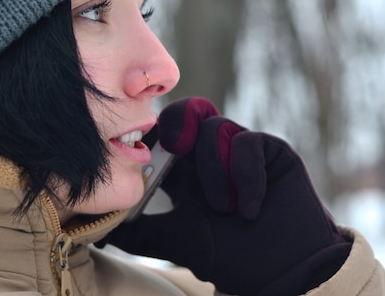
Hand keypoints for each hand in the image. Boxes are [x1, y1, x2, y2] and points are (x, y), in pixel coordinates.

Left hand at [100, 97, 350, 295]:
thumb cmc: (232, 259)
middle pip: (190, 113)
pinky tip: (251, 208)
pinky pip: (249, 142)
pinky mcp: (271, 151)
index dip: (153, 132)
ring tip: (225, 210)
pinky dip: (246, 176)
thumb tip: (100, 229)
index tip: (143, 148)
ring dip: (215, 170)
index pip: (165, 136)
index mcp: (188, 174)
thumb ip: (142, 232)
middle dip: (180, 121)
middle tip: (177, 146)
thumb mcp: (178, 243)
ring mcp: (242, 151)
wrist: (284, 271)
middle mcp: (213, 157)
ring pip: (216, 128)